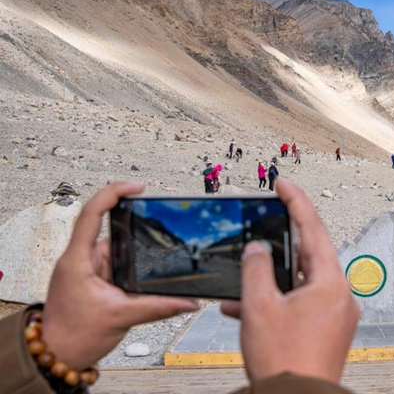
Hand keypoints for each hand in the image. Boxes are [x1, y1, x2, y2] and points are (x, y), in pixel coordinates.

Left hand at [41, 182, 198, 368]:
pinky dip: (131, 269)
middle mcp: (80, 259)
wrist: (57, 355)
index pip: (92, 213)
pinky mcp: (93, 279)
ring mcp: (86, 268)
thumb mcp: (121, 317)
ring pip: (117, 250)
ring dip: (134, 258)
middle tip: (157, 229)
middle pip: (111, 230)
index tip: (136, 187)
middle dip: (135, 233)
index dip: (114, 193)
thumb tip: (187, 301)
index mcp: (77, 260)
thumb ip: (158, 307)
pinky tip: (141, 279)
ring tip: (144, 270)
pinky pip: (117, 265)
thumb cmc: (73, 336)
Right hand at [221, 178, 359, 383]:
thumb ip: (256, 269)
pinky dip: (277, 301)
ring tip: (245, 279)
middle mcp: (339, 296)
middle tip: (264, 224)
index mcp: (331, 283)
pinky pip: (301, 304)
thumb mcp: (260, 307)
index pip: (313, 228)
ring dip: (272, 279)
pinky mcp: (327, 331)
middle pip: (309, 255)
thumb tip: (258, 249)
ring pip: (301, 282)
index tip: (283, 183)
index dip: (296, 201)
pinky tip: (248, 308)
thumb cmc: (287, 361)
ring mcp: (335, 315)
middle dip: (280, 243)